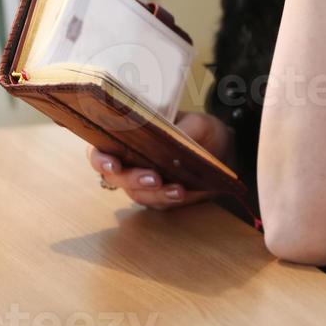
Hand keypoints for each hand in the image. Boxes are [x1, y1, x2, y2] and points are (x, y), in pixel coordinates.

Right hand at [86, 111, 236, 210]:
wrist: (225, 151)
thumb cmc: (203, 131)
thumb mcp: (197, 123)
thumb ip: (182, 131)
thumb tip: (169, 142)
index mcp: (130, 136)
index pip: (102, 148)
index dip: (100, 158)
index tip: (112, 165)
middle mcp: (131, 160)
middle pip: (116, 176)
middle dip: (131, 178)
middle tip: (153, 177)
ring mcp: (144, 182)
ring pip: (137, 193)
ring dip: (155, 192)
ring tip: (177, 188)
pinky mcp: (160, 197)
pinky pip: (158, 202)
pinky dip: (169, 199)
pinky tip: (183, 192)